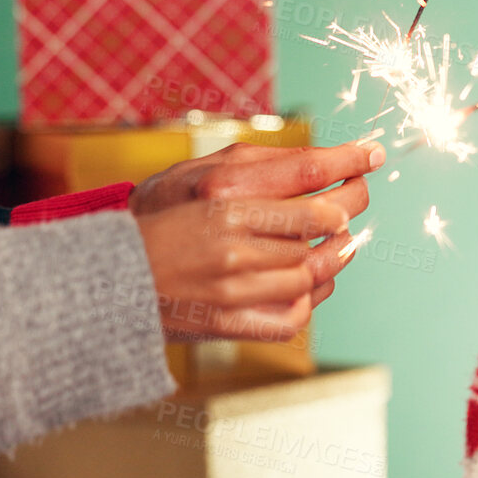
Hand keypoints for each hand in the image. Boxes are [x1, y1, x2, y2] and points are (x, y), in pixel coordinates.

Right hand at [130, 140, 384, 339]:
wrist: (105, 280)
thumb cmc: (157, 220)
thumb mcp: (194, 175)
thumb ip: (253, 166)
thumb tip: (315, 158)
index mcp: (224, 198)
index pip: (307, 174)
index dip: (349, 162)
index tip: (372, 155)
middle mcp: (232, 242)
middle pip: (322, 222)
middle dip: (350, 205)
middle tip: (357, 195)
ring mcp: (233, 287)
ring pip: (314, 268)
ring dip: (335, 253)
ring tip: (340, 240)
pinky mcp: (230, 322)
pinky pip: (294, 314)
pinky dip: (311, 297)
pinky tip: (311, 279)